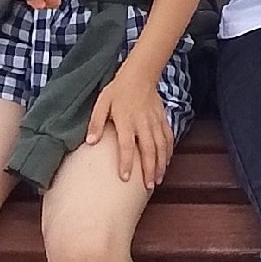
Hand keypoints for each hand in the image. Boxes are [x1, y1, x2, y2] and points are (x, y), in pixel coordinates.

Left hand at [87, 67, 172, 188]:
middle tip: (148, 187)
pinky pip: (168, 137)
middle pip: (148, 150)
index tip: (125, 178)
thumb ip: (96, 122)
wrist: (140, 74)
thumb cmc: (118, 90)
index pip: (126, 145)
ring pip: (161, 146)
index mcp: (126, 121)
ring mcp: (155, 122)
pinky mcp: (162, 119)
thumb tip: (90, 142)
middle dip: (149, 170)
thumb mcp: (102, 103)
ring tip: (158, 180)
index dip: (126, 162)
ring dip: (160, 164)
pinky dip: (169, 151)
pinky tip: (166, 162)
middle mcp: (143, 123)